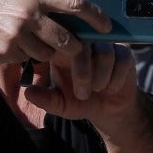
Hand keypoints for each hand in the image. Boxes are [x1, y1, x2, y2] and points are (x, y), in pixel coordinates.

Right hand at [0, 0, 110, 66]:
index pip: (75, 4)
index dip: (96, 16)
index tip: (107, 25)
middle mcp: (27, 14)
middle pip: (67, 39)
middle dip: (77, 45)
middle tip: (76, 44)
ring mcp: (16, 36)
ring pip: (48, 52)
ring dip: (49, 50)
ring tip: (36, 39)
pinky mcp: (5, 52)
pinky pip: (27, 58)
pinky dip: (27, 53)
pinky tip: (14, 42)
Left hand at [24, 40, 138, 129]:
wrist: (107, 110)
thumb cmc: (80, 102)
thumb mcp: (61, 105)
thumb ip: (45, 99)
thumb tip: (28, 93)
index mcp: (64, 51)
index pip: (60, 42)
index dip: (62, 56)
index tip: (65, 78)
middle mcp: (85, 44)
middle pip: (83, 45)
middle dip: (83, 70)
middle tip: (83, 93)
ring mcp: (105, 47)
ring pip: (105, 52)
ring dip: (101, 75)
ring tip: (98, 90)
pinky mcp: (124, 53)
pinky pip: (122, 59)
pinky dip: (116, 77)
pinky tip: (111, 89)